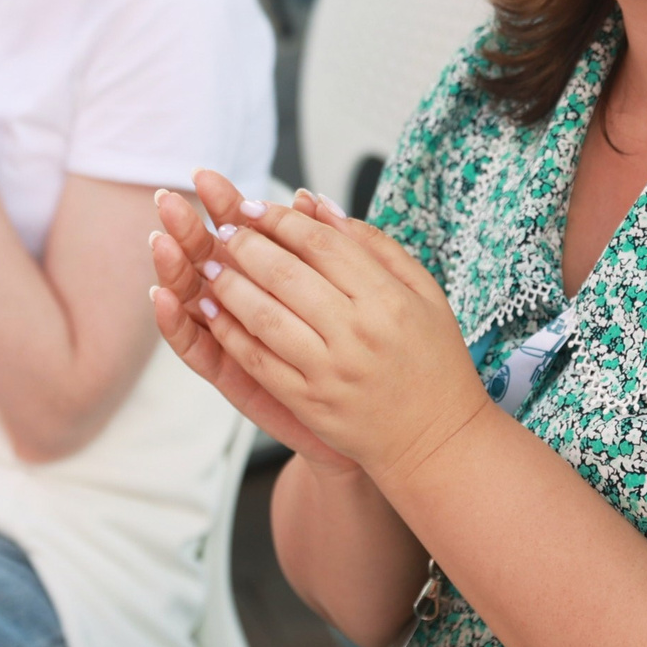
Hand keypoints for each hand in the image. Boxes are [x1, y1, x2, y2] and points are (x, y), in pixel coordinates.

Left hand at [165, 168, 488, 490]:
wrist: (438, 440)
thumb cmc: (433, 360)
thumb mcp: (425, 293)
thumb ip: (375, 245)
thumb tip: (319, 206)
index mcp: (388, 299)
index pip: (321, 244)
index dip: (281, 220)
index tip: (253, 206)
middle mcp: (358, 332)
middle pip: (285, 274)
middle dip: (245, 245)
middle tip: (222, 228)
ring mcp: (330, 370)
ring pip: (264, 315)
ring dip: (229, 285)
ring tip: (208, 264)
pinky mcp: (309, 402)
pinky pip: (259, 360)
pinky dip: (230, 332)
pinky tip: (213, 311)